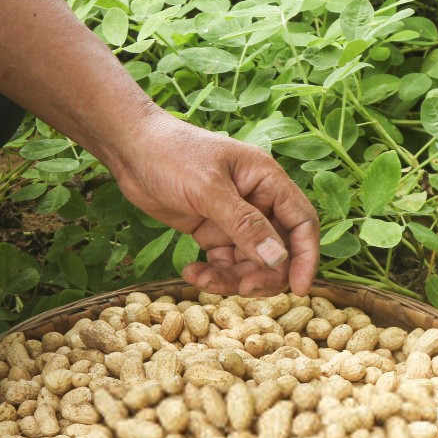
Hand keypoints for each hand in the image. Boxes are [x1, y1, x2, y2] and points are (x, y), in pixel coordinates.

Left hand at [107, 107, 320, 296]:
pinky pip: (224, 263)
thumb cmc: (172, 155)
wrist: (130, 149)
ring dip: (232, 278)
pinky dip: (212, 273)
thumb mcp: (209, 190)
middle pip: (277, 249)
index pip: (302, 222)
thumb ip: (245, 225)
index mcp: (267, 180)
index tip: (300, 288)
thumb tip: (279, 258)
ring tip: (203, 280)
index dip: (306, 256)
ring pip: (249, 262)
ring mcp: (234, 219)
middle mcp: (257, 201)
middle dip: (263, 273)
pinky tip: (191, 272)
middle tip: (243, 289)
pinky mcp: (212, 231)